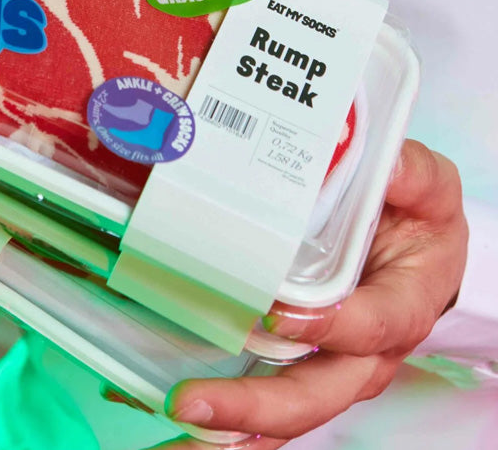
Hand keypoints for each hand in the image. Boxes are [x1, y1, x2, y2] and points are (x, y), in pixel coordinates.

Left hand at [141, 139, 467, 449]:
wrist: (418, 252)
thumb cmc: (420, 223)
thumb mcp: (430, 188)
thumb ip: (412, 175)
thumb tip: (387, 164)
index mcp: (400, 310)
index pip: (368, 328)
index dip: (324, 326)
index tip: (275, 315)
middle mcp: (361, 355)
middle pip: (311, 395)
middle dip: (250, 406)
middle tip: (191, 400)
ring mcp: (324, 367)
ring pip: (279, 413)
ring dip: (224, 425)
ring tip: (170, 418)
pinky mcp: (293, 364)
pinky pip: (256, 399)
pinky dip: (213, 411)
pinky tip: (157, 400)